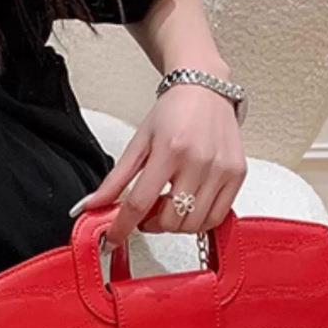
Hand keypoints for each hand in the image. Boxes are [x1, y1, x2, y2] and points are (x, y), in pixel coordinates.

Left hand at [72, 83, 247, 243]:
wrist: (206, 88)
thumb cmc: (173, 112)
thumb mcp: (138, 143)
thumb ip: (115, 179)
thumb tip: (90, 206)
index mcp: (170, 150)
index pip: (140, 203)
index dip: (123, 227)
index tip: (112, 239)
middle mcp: (199, 161)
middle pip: (170, 220)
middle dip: (152, 224)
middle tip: (147, 211)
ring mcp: (221, 170)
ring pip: (193, 224)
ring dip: (175, 224)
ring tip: (168, 205)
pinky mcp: (237, 174)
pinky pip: (217, 217)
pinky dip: (198, 221)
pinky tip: (188, 206)